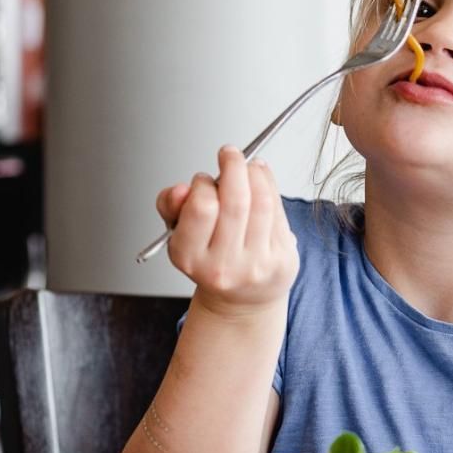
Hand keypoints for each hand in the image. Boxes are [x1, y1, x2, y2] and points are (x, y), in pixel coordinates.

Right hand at [158, 148, 297, 314]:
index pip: (201, 207)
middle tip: (230, 154)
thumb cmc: (211, 258)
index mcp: (190, 257)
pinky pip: (278, 212)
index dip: (204, 184)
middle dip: (233, 167)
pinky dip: (270, 186)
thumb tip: (180, 189)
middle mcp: (223, 266)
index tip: (205, 179)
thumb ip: (171, 206)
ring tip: (248, 164)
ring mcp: (255, 265)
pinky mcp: (281, 260)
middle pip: (235, 202)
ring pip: (261, 202)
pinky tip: (262, 179)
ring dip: (255, 172)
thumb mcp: (180, 234)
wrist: (242, 298)